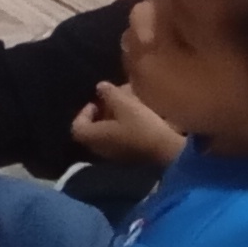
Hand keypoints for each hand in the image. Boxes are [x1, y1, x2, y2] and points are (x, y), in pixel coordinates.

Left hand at [71, 80, 187, 166]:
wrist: (170, 152)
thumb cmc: (143, 126)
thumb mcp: (126, 104)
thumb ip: (110, 94)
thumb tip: (100, 86)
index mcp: (95, 137)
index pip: (77, 126)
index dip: (84, 112)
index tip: (98, 101)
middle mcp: (101, 150)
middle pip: (91, 133)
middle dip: (99, 116)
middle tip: (111, 104)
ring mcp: (115, 157)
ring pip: (106, 138)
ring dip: (111, 124)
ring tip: (125, 110)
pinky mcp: (130, 160)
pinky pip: (119, 144)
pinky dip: (121, 132)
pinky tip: (136, 122)